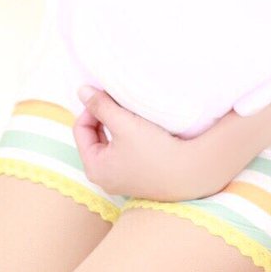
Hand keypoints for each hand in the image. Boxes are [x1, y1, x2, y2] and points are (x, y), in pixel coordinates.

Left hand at [72, 87, 230, 200]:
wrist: (190, 173)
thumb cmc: (155, 149)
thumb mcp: (124, 123)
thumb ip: (100, 105)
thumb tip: (81, 91)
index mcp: (94, 168)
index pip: (80, 129)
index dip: (92, 108)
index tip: (109, 96)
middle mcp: (104, 178)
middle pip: (95, 137)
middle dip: (105, 117)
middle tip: (120, 102)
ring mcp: (121, 180)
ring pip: (110, 144)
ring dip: (117, 126)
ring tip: (131, 114)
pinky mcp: (137, 178)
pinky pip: (123, 152)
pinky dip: (128, 138)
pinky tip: (141, 129)